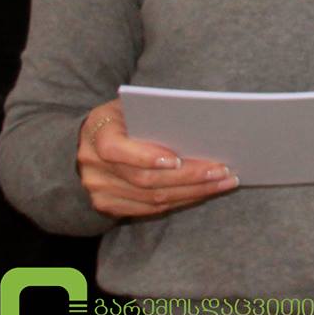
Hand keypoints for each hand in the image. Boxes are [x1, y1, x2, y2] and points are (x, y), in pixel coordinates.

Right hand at [77, 102, 237, 218]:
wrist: (88, 142)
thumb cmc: (122, 117)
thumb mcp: (130, 106)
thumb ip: (153, 112)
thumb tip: (199, 117)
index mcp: (97, 133)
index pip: (115, 149)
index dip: (145, 156)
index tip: (177, 159)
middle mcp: (93, 166)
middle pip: (144, 179)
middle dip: (188, 176)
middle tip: (222, 170)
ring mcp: (99, 190)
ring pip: (152, 198)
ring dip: (193, 191)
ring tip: (225, 181)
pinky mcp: (109, 206)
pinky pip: (150, 208)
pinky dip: (181, 200)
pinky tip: (205, 192)